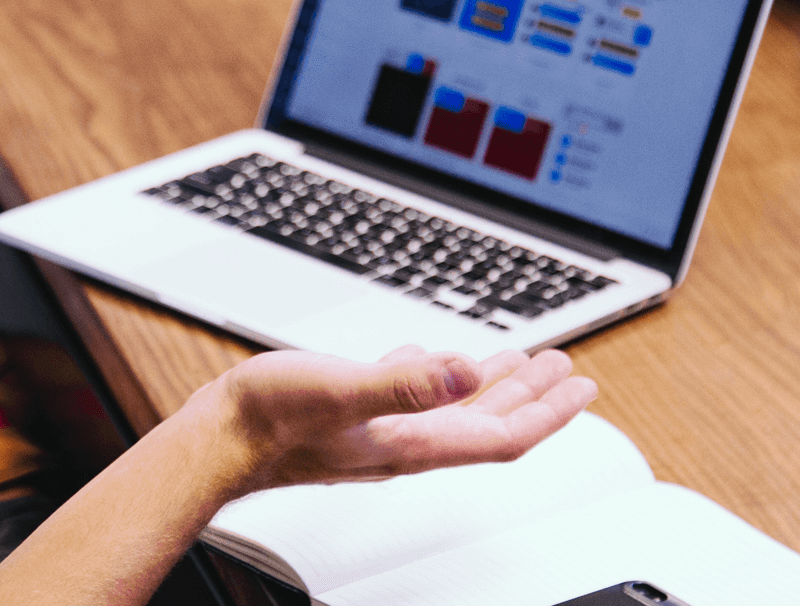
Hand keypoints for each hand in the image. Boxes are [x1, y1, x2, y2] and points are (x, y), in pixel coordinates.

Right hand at [200, 344, 598, 496]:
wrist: (217, 441)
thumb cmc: (270, 422)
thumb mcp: (342, 390)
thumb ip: (406, 383)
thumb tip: (466, 369)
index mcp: (414, 441)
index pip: (502, 434)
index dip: (548, 413)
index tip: (582, 387)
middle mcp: (405, 440)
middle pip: (488, 422)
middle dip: (533, 395)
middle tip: (566, 369)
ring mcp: (380, 430)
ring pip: (454, 409)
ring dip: (492, 385)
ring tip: (520, 362)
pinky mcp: (354, 414)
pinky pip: (413, 395)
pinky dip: (437, 376)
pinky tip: (431, 358)